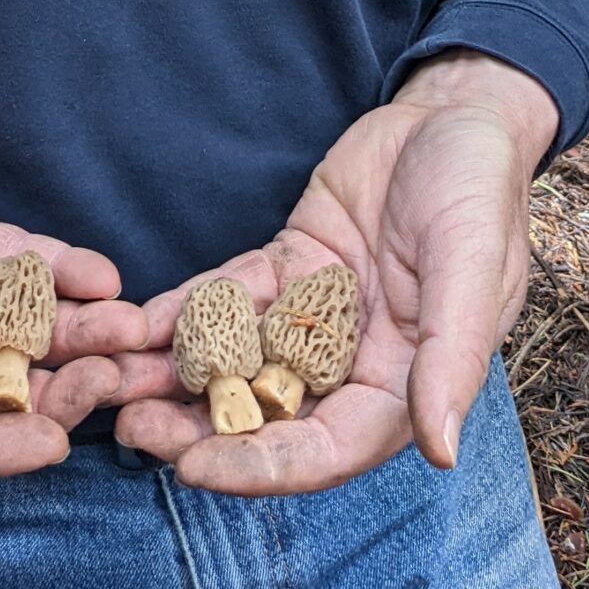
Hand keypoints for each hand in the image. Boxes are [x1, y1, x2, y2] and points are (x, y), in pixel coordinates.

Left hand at [111, 49, 558, 495]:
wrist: (452, 118)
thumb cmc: (479, 193)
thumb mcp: (473, 269)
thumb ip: (452, 359)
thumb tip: (440, 453)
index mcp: (400, 384)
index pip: (324, 449)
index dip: (260, 467)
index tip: (192, 470)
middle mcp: (348, 363)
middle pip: (264, 416)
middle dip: (194, 427)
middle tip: (128, 428)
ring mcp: (309, 318)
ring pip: (234, 361)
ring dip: (172, 375)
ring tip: (110, 379)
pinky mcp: (283, 271)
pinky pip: (226, 297)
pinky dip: (183, 311)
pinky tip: (136, 321)